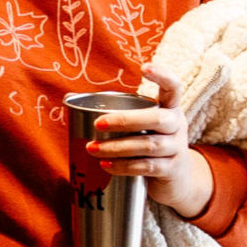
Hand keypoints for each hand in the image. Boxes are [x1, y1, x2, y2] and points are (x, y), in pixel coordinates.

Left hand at [87, 63, 214, 219]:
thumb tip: (69, 98)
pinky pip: (147, 167)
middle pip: (157, 118)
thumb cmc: (151, 144)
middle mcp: (177, 125)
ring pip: (148, 145)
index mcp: (170, 108)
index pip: (173, 87)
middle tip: (97, 123)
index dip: (162, 75)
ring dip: (117, 147)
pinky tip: (106, 165)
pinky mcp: (171, 170)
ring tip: (92, 148)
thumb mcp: (142, 126)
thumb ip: (114, 112)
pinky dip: (124, 166)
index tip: (144, 67)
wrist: (178, 180)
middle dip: (125, 120)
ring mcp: (176, 148)